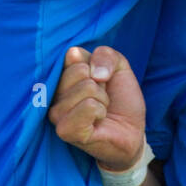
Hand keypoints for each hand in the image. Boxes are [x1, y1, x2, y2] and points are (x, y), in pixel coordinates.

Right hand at [48, 46, 145, 172]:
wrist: (132, 130)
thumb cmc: (121, 98)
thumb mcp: (119, 67)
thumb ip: (105, 56)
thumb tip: (89, 68)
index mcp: (62, 75)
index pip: (74, 54)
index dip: (97, 65)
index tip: (100, 79)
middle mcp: (53, 94)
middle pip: (80, 71)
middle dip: (100, 84)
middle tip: (102, 99)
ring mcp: (57, 113)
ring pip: (86, 88)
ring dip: (103, 99)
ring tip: (100, 110)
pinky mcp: (65, 131)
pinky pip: (88, 106)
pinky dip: (101, 110)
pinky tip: (98, 120)